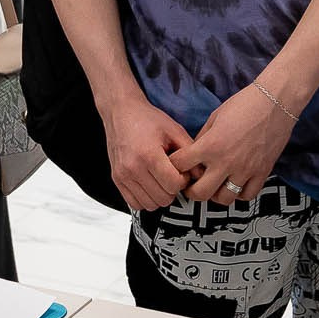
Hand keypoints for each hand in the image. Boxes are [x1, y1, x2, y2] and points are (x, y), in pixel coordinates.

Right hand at [103, 93, 194, 209]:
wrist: (121, 113)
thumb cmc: (147, 120)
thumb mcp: (174, 130)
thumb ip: (191, 152)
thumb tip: (202, 174)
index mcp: (148, 155)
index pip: (173, 185)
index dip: (183, 180)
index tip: (182, 171)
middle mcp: (133, 168)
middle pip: (163, 198)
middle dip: (172, 189)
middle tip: (172, 175)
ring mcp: (122, 176)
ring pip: (150, 205)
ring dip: (160, 196)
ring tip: (161, 179)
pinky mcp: (116, 180)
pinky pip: (135, 204)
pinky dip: (146, 199)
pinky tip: (150, 184)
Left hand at [173, 79, 298, 205]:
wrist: (275, 102)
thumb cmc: (244, 104)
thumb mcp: (215, 117)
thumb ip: (202, 138)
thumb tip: (194, 154)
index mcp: (211, 145)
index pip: (181, 165)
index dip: (175, 166)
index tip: (177, 166)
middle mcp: (226, 162)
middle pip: (200, 193)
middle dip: (191, 191)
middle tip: (192, 185)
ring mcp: (245, 170)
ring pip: (224, 199)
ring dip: (215, 195)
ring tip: (215, 186)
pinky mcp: (262, 173)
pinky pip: (247, 195)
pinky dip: (239, 194)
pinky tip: (235, 184)